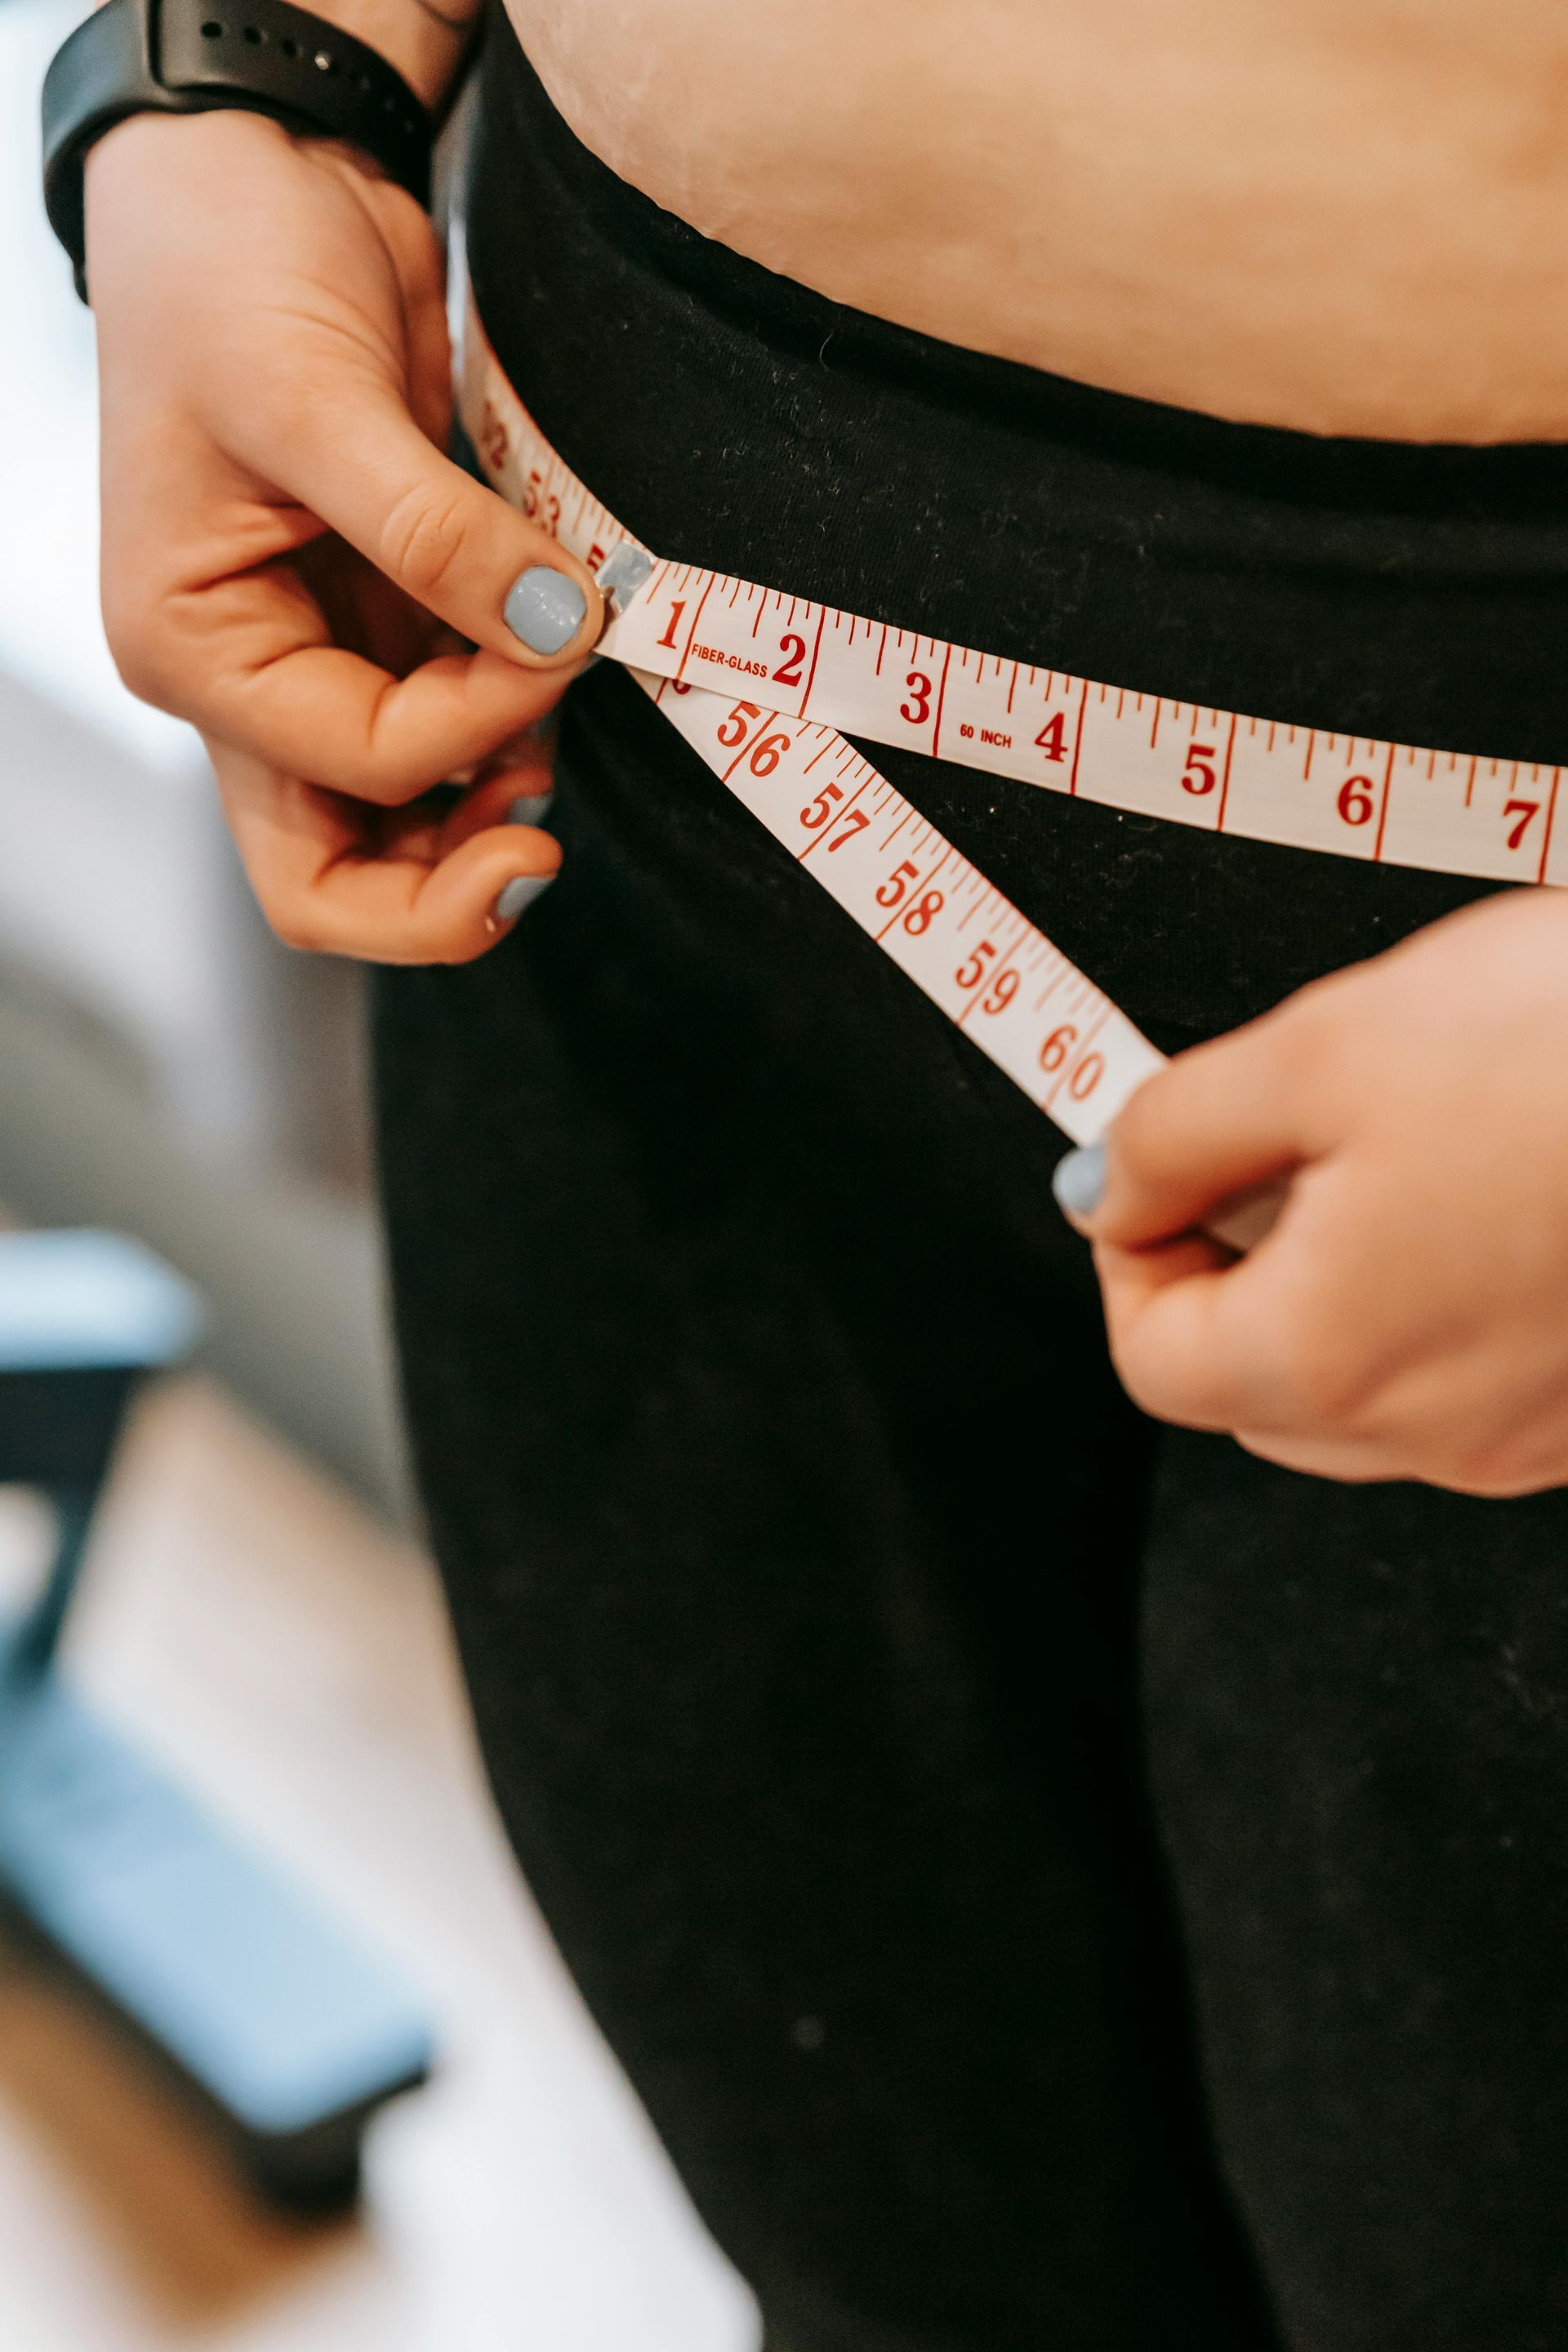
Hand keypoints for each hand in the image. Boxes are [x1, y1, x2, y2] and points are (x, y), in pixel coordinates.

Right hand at [86, 109, 602, 960]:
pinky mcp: (390, 623)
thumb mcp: (315, 398)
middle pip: (336, 878)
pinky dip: (509, 734)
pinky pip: (452, 734)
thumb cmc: (227, 273)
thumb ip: (433, 532)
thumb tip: (554, 628)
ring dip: (488, 812)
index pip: (353, 764)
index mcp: (194, 650)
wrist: (258, 179)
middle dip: (445, 891)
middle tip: (542, 850)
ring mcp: (323, 660)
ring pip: (401, 828)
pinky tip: (551, 688)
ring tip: (555, 737)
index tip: (559, 631)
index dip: (474, 722)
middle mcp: (251, 682)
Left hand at [1056, 887, 1567, 1495]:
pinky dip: (1445, 1297)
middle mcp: (1434, 1430)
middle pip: (1254, 1388)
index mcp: (1328, 1359)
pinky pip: (1476, 1374)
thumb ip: (1177, 1131)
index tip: (1152, 1173)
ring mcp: (1533, 1431)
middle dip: (1233, 1271)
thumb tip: (1108, 1182)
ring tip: (1397, 1147)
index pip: (1152, 1359)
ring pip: (1369, 1387)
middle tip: (1270, 1145)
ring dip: (1340, 1284)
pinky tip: (1490, 1186)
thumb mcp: (1320, 1050)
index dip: (1129, 1255)